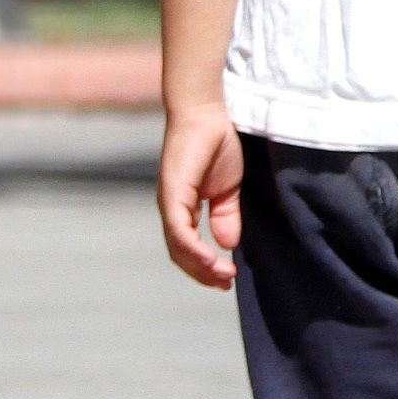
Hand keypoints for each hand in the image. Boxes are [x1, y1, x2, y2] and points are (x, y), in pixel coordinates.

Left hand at [157, 105, 245, 288]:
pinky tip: (210, 259)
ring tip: (222, 276)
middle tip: (226, 283)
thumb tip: (228, 244)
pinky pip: (179, 228)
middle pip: (180, 254)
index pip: (187, 248)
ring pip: (177, 246)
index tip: (227, 279)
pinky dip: (192, 248)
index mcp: (182, 209)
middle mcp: (171, 209)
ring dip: (200, 266)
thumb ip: (226, 216)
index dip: (205, 267)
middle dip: (203, 273)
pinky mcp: (172, 192)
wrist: (207, 115)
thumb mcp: (226, 190)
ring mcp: (169, 201)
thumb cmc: (215, 146)